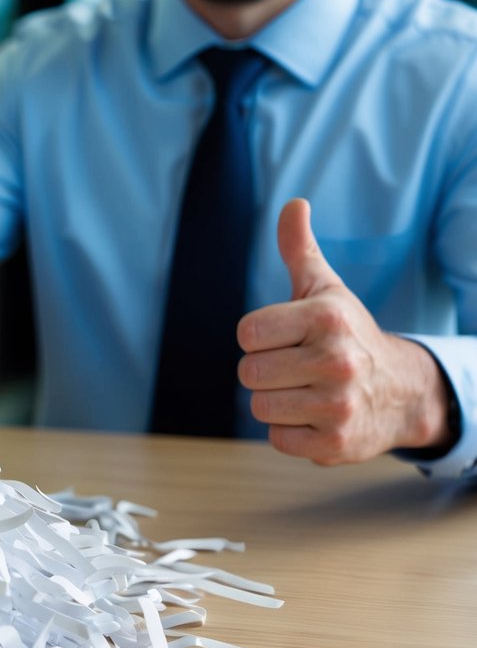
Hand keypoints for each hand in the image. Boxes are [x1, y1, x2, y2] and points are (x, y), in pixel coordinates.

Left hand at [237, 198, 451, 464]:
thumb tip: (294, 203)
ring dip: (277, 402)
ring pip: (260, 407)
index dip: (258, 338)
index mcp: (326, 318)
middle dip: (266, 372)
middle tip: (296, 367)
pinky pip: (277, 439)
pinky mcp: (334, 444)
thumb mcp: (325, 289)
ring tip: (307, 392)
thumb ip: (299, 249)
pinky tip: (316, 417)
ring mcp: (337, 406)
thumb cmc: (346, 334)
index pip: (246, 334)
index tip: (284, 338)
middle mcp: (336, 361)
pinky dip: (290, 432)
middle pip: (248, 373)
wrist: (401, 392)